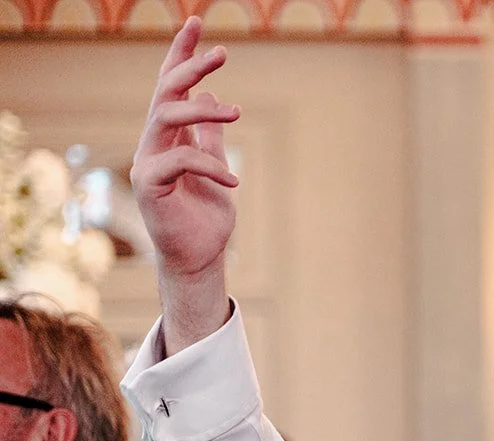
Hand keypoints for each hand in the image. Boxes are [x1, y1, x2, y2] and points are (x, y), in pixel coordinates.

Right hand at [131, 17, 239, 348]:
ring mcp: (148, 162)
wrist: (200, 256)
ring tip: (236, 111)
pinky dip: (210, 168)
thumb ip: (209, 135)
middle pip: (165, 90)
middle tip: (222, 51)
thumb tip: (209, 97)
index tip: (196, 22)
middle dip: (190, 65)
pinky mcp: (150, 185)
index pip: (170, 85)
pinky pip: (180, 161)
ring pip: (165, 115)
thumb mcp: (217, 167)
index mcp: (169, 135)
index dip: (180, 53)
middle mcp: (154, 143)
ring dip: (202, 110)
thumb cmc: (206, 216)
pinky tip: (232, 182)